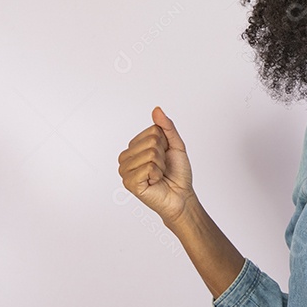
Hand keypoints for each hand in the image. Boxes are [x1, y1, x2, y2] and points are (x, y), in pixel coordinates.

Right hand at [117, 106, 195, 226]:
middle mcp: (126, 157)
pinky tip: (154, 182)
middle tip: (162, 168)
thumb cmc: (177, 173)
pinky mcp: (129, 183)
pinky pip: (148, 167)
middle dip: (163, 155)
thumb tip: (156, 110)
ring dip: (161, 166)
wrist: (181, 196)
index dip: (165, 144)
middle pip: (151, 141)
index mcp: (134, 146)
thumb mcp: (175, 145)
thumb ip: (167, 127)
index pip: (152, 131)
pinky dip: (157, 175)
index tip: (165, 156)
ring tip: (158, 175)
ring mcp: (125, 171)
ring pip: (150, 154)